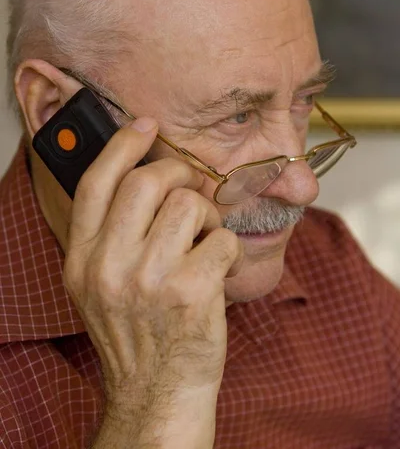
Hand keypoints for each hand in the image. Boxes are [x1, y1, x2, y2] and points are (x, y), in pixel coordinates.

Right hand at [63, 117, 242, 446]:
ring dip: (208, 215)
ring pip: (190, 204)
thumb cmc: (136, 332)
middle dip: (179, 173)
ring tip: (205, 237)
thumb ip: (108, 232)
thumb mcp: (98, 284)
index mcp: (83, 258)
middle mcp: (110, 266)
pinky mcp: (191, 292)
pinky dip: (229, 246)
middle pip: (147, 182)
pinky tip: (218, 267)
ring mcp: (149, 280)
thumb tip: (135, 173)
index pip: (96, 182)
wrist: (156, 392)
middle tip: (191, 188)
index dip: (122, 145)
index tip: (145, 126)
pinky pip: (222, 237)